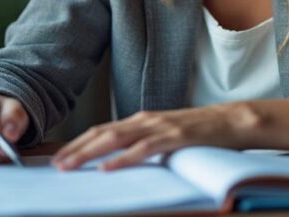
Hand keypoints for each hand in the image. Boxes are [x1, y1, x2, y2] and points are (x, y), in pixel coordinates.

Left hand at [52, 103, 259, 170]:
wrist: (233, 121)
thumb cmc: (200, 132)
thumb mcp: (165, 135)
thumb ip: (143, 143)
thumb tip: (118, 160)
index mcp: (141, 120)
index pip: (101, 131)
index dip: (78, 143)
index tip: (58, 157)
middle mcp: (145, 120)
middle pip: (102, 133)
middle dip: (76, 149)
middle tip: (55, 165)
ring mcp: (159, 127)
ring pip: (116, 139)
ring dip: (90, 153)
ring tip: (71, 166)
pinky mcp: (175, 137)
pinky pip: (144, 149)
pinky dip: (124, 158)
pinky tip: (109, 168)